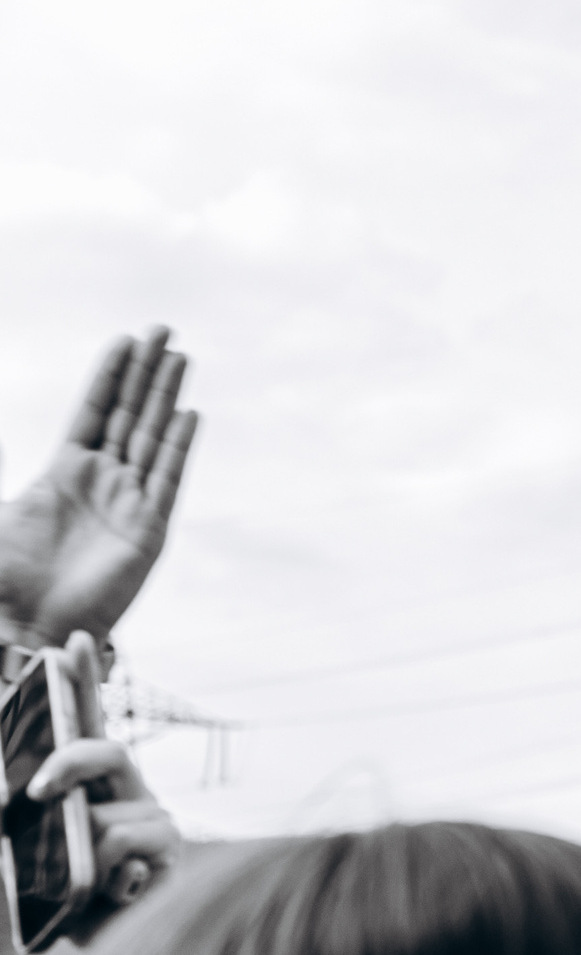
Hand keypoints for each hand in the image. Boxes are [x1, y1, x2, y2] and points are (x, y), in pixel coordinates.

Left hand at [0, 330, 199, 643]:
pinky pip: (166, 479)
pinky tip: (189, 414)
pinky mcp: (148, 531)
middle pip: (130, 414)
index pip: (94, 412)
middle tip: (164, 330)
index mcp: (63, 473)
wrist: (27, 624)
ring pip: (151, 436)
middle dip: (146, 371)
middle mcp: (102, 483)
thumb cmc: (4, 578)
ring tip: (181, 356)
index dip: (109, 376)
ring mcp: (129, 504)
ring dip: (166, 395)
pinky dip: (177, 446)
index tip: (125, 340)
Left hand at [27, 632, 178, 906]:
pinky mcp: (170, 854)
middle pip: (104, 750)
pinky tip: (113, 895)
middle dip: (67, 762)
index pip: (89, 725)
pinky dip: (106, 878)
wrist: (104, 950)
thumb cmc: (63, 899)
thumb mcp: (28, 850)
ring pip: (107, 817)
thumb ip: (16, 816)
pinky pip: (124, 851)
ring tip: (88, 884)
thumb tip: (7, 793)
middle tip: (37, 792)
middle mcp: (130, 793)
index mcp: (95, 786)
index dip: (83, 681)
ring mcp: (155, 821)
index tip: (73, 642)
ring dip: (84, 853)